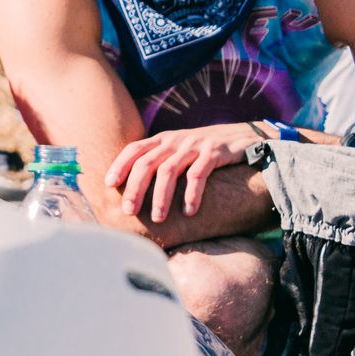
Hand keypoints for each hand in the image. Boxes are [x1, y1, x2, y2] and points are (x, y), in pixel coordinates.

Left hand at [106, 123, 257, 222]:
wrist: (245, 137)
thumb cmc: (205, 150)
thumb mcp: (179, 151)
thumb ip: (160, 161)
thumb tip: (133, 188)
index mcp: (163, 139)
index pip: (134, 149)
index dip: (119, 165)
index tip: (109, 185)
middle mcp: (175, 140)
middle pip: (146, 163)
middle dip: (135, 188)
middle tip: (128, 211)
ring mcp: (194, 145)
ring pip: (169, 171)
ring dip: (160, 197)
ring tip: (158, 218)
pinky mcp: (215, 153)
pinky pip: (198, 175)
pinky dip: (191, 194)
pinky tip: (189, 212)